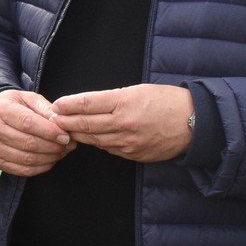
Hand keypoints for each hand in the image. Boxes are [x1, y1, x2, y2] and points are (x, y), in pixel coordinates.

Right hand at [0, 89, 73, 176]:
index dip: (49, 132)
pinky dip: (40, 168)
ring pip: (26, 159)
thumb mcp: (28, 98)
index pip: (27, 123)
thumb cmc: (13, 105)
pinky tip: (50, 160)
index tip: (65, 136)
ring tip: (61, 152)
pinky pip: (22, 170)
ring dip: (49, 158)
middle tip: (68, 145)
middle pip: (27, 143)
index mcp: (0, 109)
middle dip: (52, 146)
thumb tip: (61, 124)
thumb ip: (45, 109)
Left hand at [50, 84, 193, 162]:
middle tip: (52, 120)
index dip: (68, 105)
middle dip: (66, 122)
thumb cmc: (165, 101)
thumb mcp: (138, 90)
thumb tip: (86, 105)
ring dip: (78, 134)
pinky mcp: (133, 154)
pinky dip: (98, 142)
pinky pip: (109, 149)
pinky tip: (90, 138)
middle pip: (86, 124)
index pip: (87, 103)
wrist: (194, 122)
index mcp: (125, 102)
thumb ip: (112, 99)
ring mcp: (128, 142)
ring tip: (65, 129)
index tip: (56, 105)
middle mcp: (124, 123)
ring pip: (94, 139)